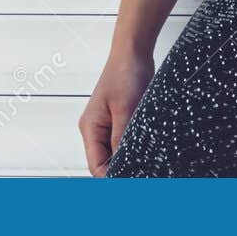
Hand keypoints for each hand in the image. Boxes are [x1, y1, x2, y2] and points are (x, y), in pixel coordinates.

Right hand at [79, 49, 153, 175]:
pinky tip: (146, 151)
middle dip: (121, 171)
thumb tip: (124, 165)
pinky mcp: (120, 120)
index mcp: (90, 127)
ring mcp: (107, 125)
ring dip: (128, 159)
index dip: (111, 178)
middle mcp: (95, 129)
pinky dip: (134, 148)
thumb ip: (122, 139)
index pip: (96, 165)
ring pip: (115, 154)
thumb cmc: (125, 73)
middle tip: (142, 177)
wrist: (134, 51)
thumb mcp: (126, 109)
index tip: (131, 184)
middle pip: (104, 163)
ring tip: (145, 165)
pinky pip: (124, 142)